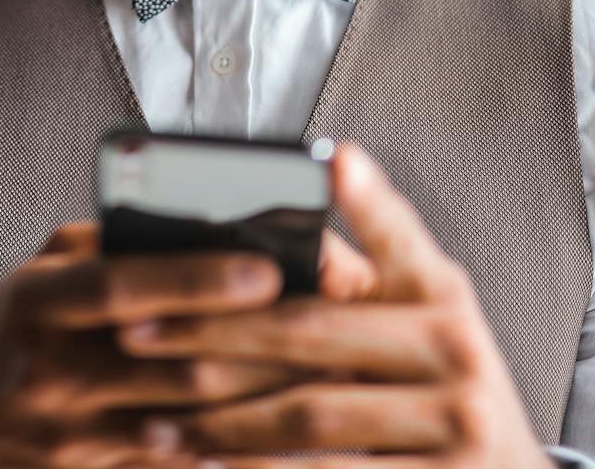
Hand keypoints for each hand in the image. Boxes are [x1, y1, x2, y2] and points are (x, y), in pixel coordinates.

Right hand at [0, 221, 304, 467]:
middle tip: (335, 328)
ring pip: (188, 423)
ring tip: (329, 380)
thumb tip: (198, 224)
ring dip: (263, 403)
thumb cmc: (11, 339)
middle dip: (262, 347)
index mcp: (35, 301)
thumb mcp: (38, 275)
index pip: (121, 285)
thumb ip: (106, 248)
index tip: (268, 268)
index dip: (197, 278)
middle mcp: (49, 372)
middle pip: (172, 364)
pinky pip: (176, 465)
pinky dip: (232, 449)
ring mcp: (68, 437)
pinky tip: (280, 435)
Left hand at [112, 142, 551, 467]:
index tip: (330, 157)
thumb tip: (328, 165)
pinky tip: (205, 466)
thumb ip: (371, 262)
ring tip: (150, 419)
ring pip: (311, 414)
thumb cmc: (438, 390)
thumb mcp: (423, 318)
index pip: (397, 236)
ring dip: (219, 418)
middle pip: (312, 333)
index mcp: (445, 294)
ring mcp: (457, 422)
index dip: (367, 199)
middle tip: (134, 331)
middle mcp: (460, 349)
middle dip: (212, 332)